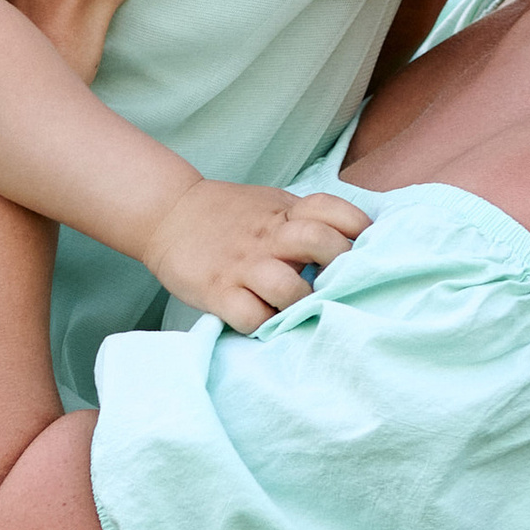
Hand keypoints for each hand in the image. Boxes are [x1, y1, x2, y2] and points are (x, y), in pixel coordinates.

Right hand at [141, 178, 370, 331]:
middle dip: (339, 266)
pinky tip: (265, 320)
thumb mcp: (272, 204)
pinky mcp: (217, 292)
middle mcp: (268, 236)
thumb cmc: (230, 217)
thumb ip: (307, 221)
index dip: (355, 228)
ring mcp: (243, 265)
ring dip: (301, 303)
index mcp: (285, 212)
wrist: (168, 214)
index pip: (332, 210)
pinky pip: (251, 317)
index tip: (362, 248)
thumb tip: (353, 247)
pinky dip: (263, 325)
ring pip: (289, 288)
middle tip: (336, 283)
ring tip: (298, 308)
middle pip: (320, 243)